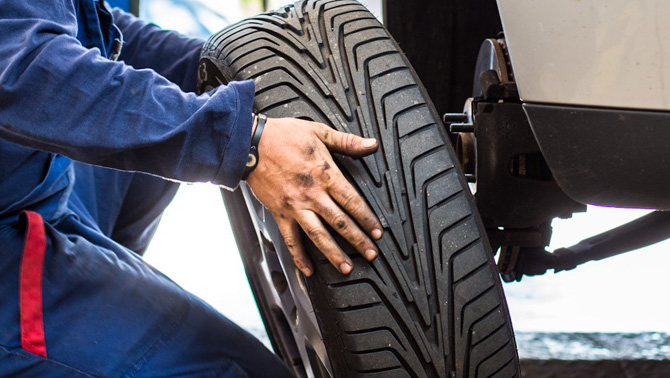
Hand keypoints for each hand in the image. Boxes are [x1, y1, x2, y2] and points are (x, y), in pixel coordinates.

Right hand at [246, 117, 382, 275]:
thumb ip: (347, 141)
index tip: (378, 232)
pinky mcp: (280, 213)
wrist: (249, 143)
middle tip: (371, 254)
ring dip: (333, 254)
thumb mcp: (319, 131)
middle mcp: (312, 194)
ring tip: (346, 268)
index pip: (352, 201)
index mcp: (325, 174)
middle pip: (340, 222)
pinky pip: (291, 239)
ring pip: (318, 235)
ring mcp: (295, 206)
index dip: (367, 218)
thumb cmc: (282, 136)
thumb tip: (371, 144)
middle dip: (358, 240)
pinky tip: (308, 269)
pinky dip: (298, 256)